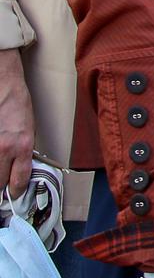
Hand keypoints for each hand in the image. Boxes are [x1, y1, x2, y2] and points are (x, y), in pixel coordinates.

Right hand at [0, 47, 31, 198]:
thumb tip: (16, 171)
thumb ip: (22, 152)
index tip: (14, 193)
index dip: (16, 191)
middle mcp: (3, 148)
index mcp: (21, 146)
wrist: (2, 84)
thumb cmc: (17, 104)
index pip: (19, 181)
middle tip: (1, 188)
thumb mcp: (28, 130)